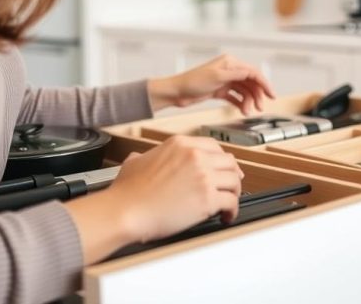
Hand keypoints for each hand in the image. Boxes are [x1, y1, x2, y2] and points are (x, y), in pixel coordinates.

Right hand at [100, 137, 242, 242]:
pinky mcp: (207, 198)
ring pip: (234, 181)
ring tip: (228, 203)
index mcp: (180, 144)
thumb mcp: (135, 162)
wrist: (125, 211)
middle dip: (232, 175)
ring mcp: (203, 176)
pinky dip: (232, 211)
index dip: (222, 160)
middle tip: (231, 186)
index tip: (224, 168)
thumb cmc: (127, 192)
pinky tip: (226, 216)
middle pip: (229, 162)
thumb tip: (141, 158)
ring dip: (234, 193)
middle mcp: (195, 156)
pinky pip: (232, 202)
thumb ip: (144, 156)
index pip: (214, 146)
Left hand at [148, 54, 275, 114]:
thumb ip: (236, 75)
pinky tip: (242, 110)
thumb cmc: (192, 82)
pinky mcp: (220, 91)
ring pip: (244, 91)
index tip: (271, 95)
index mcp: (230, 63)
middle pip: (251, 83)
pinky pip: (236, 97)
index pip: (253, 72)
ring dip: (248, 102)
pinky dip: (240, 103)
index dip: (264, 84)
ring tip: (247, 112)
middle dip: (257, 95)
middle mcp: (229, 70)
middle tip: (260, 108)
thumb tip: (252, 73)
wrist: (177, 93)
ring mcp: (225, 81)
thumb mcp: (217, 77)